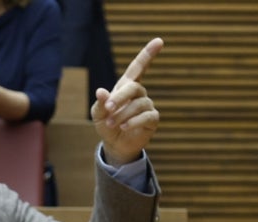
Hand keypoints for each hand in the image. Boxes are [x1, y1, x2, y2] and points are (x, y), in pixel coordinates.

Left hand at [92, 38, 162, 166]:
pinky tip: (124, 127)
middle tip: (108, 108)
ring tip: (112, 123)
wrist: (115, 144)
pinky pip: (146, 116)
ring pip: (138, 105)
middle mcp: (139, 93)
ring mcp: (147, 105)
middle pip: (134, 87)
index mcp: (126, 86)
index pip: (138, 67)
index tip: (160, 41)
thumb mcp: (98, 114)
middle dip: (120, 98)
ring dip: (122, 114)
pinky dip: (133, 122)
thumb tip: (101, 91)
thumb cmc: (107, 124)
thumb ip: (100, 103)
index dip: (148, 54)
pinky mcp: (152, 119)